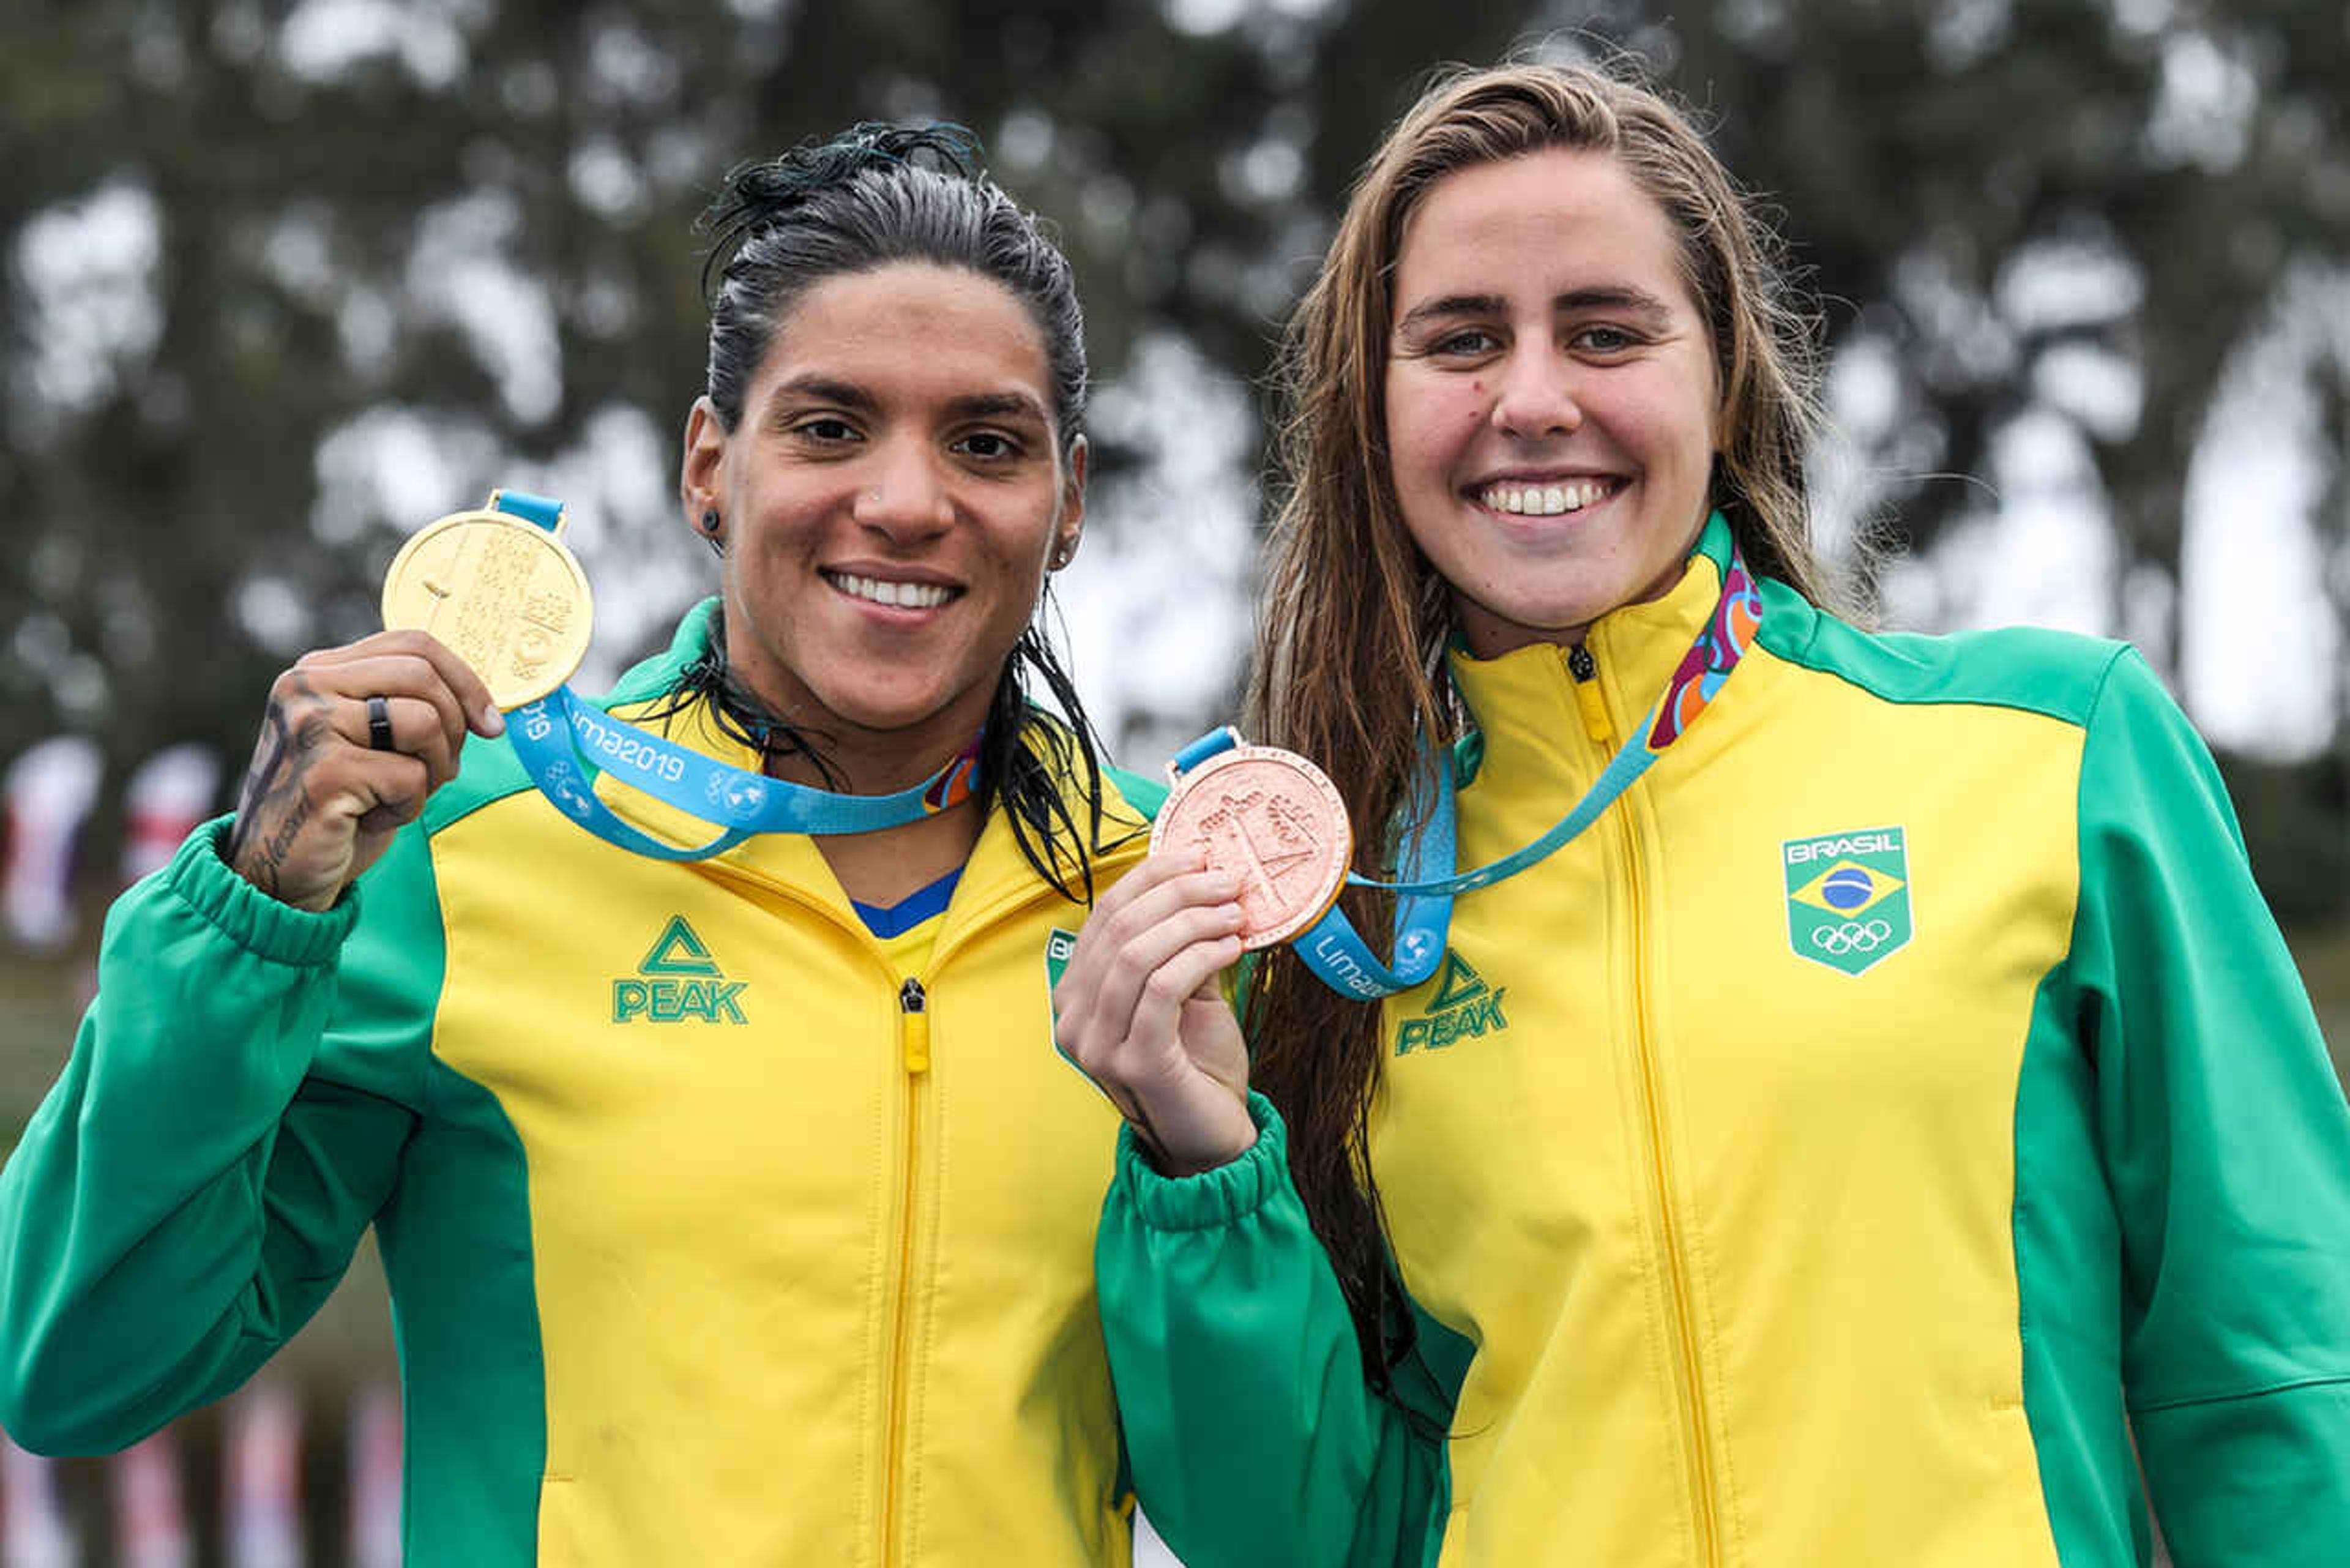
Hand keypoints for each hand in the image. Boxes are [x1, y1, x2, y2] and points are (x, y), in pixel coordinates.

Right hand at [224, 630, 504, 910]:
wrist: (274, 876)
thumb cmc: (338, 808)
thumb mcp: (368, 742)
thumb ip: (403, 705)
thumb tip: (482, 705)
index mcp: (318, 671)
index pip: (412, 644)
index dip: (464, 680)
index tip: (489, 722)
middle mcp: (306, 687)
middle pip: (423, 675)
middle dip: (456, 727)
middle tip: (444, 770)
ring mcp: (311, 726)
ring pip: (425, 722)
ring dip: (433, 770)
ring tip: (399, 794)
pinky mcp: (325, 771)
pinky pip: (411, 776)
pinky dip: (408, 806)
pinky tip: (371, 818)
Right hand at [1053, 852, 1256, 1174]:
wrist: (1212, 1138)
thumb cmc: (1198, 1064)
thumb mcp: (1186, 993)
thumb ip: (1179, 945)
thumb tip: (1205, 879)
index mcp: (1077, 993)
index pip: (1105, 915)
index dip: (1152, 876)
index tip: (1201, 854)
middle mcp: (1073, 1018)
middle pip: (1119, 928)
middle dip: (1179, 892)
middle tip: (1229, 881)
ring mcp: (1096, 1044)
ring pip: (1137, 953)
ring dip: (1194, 921)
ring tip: (1236, 913)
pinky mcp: (1132, 1062)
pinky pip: (1162, 988)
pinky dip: (1200, 956)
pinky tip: (1232, 948)